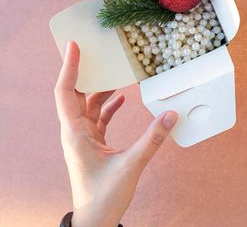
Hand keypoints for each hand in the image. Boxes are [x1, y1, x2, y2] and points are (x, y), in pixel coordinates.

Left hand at [54, 41, 177, 226]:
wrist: (95, 220)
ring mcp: (84, 138)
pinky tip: (123, 98)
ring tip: (116, 71)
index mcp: (75, 133)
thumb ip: (152, 140)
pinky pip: (99, 118)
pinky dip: (110, 106)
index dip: (69, 67)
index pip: (66, 92)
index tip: (74, 46)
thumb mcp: (131, 166)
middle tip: (96, 52)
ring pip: (89, 105)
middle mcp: (76, 132)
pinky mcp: (93, 144)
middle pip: (75, 94)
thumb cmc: (104, 197)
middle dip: (85, 72)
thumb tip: (171, 116)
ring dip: (101, 89)